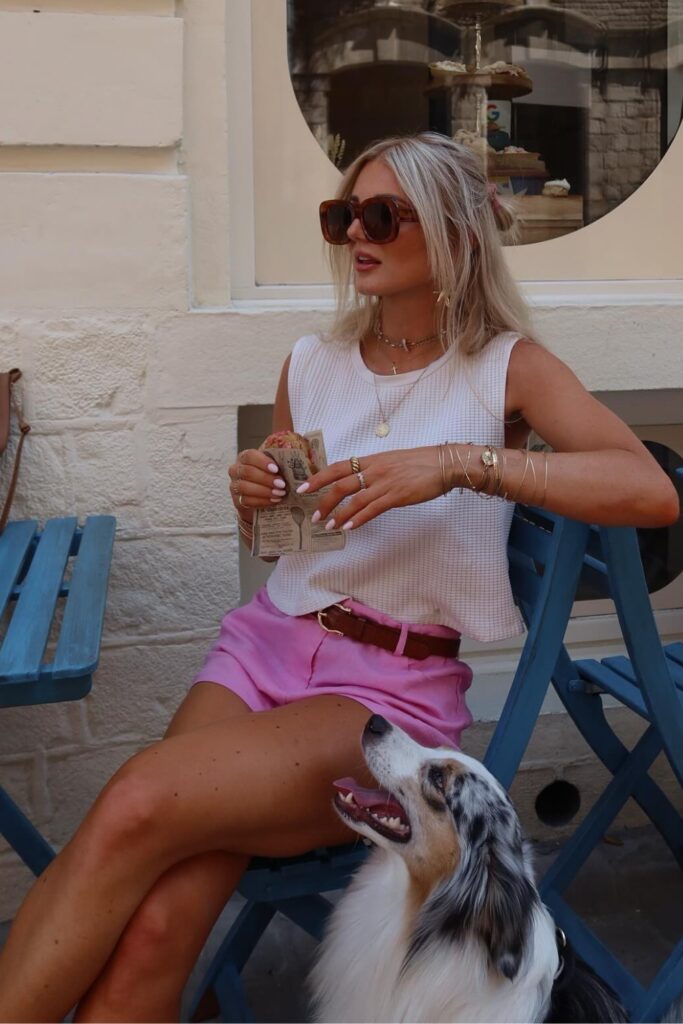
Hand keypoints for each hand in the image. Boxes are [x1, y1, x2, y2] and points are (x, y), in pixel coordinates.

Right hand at [227, 449, 287, 518]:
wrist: (261, 499)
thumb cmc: (271, 478)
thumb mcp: (277, 469)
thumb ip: (285, 465)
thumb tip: (300, 468)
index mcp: (245, 458)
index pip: (249, 456)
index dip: (262, 462)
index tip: (276, 469)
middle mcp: (236, 470)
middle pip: (247, 472)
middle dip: (266, 478)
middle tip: (282, 484)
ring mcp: (235, 486)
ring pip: (244, 487)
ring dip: (264, 490)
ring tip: (279, 494)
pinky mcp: (237, 501)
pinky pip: (247, 501)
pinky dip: (262, 501)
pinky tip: (274, 501)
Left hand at [297, 447, 444, 530]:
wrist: (443, 464)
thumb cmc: (420, 463)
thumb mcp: (392, 461)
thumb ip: (375, 470)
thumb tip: (360, 481)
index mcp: (372, 460)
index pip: (338, 467)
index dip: (319, 477)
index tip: (304, 487)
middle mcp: (374, 470)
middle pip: (341, 485)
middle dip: (324, 501)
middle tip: (314, 515)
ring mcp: (385, 483)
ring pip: (354, 500)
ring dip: (339, 515)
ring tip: (329, 526)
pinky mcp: (397, 495)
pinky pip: (372, 509)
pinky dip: (359, 519)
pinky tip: (350, 528)